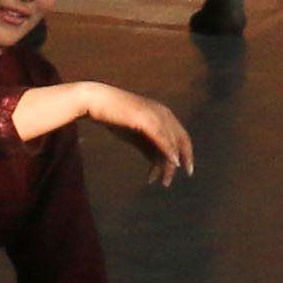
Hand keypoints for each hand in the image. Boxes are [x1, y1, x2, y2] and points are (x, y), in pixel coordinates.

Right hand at [29, 80, 195, 182]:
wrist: (96, 101)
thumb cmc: (114, 117)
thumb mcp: (136, 134)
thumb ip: (148, 145)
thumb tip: (159, 162)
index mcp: (164, 114)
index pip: (182, 136)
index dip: (186, 153)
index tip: (186, 169)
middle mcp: (164, 113)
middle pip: (181, 140)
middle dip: (183, 160)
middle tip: (178, 177)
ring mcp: (155, 114)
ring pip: (171, 143)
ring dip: (169, 164)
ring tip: (164, 181)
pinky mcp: (145, 118)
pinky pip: (161, 137)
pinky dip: (168, 151)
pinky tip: (171, 162)